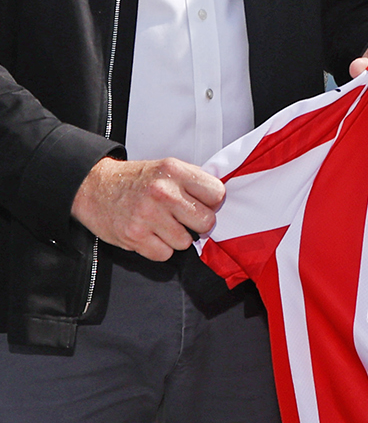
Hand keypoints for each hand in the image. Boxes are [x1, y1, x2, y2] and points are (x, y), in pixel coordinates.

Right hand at [71, 156, 224, 260]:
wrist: (93, 186)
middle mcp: (163, 192)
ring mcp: (148, 215)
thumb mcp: (166, 168)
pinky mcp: (135, 236)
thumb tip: (218, 200)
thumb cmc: (134, 180)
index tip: (201, 203)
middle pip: (206, 221)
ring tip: (162, 224)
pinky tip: (150, 234)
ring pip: (186, 242)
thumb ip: (193, 181)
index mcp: (174, 171)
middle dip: (197, 223)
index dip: (212, 202)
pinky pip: (165, 254)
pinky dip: (159, 248)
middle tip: (183, 218)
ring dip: (176, 237)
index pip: (217, 193)